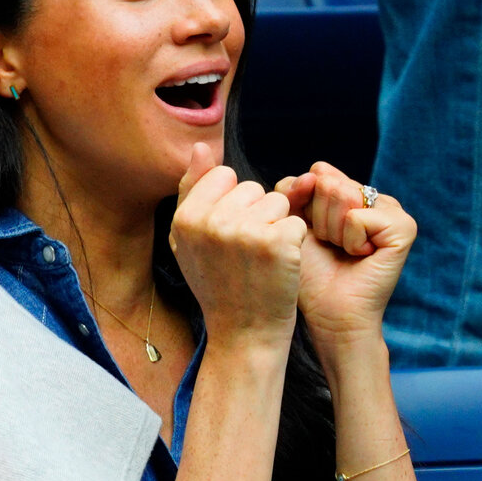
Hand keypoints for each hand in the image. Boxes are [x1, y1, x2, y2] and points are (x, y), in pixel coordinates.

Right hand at [170, 143, 306, 348]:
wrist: (243, 334)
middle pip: (252, 187)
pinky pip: (295, 221)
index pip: (224, 176)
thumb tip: (201, 146)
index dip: (232, 203)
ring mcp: (244, 232)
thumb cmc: (219, 285)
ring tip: (260, 261)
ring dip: (276, 227)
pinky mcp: (277, 242)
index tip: (227, 238)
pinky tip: (278, 267)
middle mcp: (211, 221)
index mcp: (185, 218)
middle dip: (256, 214)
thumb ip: (193, 191)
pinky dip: (293, 243)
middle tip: (244, 255)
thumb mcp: (190, 240)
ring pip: (276, 202)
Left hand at [274, 161, 415, 350]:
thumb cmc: (311, 275)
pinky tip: (361, 256)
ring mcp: (392, 210)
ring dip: (332, 231)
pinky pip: (357, 217)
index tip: (312, 236)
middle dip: (317, 220)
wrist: (330, 314)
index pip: (316, 173)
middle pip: (327, 183)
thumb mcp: (294, 225)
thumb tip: (315, 171)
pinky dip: (350, 240)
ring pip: (342, 196)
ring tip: (345, 252)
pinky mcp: (403, 227)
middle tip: (330, 247)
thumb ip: (295, 192)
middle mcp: (374, 198)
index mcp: (351, 194)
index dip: (303, 207)